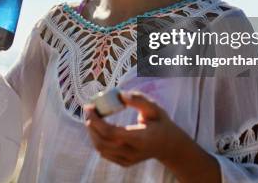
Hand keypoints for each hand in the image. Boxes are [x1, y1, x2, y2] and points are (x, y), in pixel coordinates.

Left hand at [84, 90, 220, 181]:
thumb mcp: (154, 108)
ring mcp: (128, 160)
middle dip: (91, 124)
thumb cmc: (160, 123)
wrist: (169, 145)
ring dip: (92, 132)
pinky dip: (97, 140)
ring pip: (101, 149)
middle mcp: (133, 152)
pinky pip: (104, 153)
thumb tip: (120, 95)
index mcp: (140, 138)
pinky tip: (98, 128)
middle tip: (88, 109)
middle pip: (103, 141)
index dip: (96, 120)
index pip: (111, 132)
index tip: (90, 107)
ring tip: (91, 116)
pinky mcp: (124, 163)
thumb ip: (139, 100)